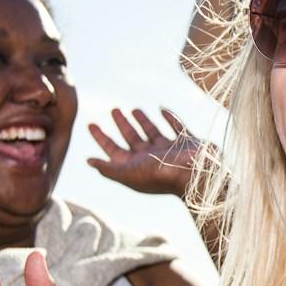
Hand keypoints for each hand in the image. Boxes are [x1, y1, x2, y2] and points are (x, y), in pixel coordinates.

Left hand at [86, 107, 203, 197]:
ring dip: (143, 121)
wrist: (198, 175)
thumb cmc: (162, 176)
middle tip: (113, 109)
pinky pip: (176, 126)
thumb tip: (88, 161)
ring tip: (133, 108)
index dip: (101, 138)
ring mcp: (170, 150)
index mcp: (136, 166)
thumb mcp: (129, 173)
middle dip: (121, 125)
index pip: (113, 150)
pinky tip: (162, 108)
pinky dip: (169, 118)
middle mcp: (151, 158)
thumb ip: (109, 168)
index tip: (91, 123)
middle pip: (131, 139)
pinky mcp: (186, 142)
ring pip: (152, 132)